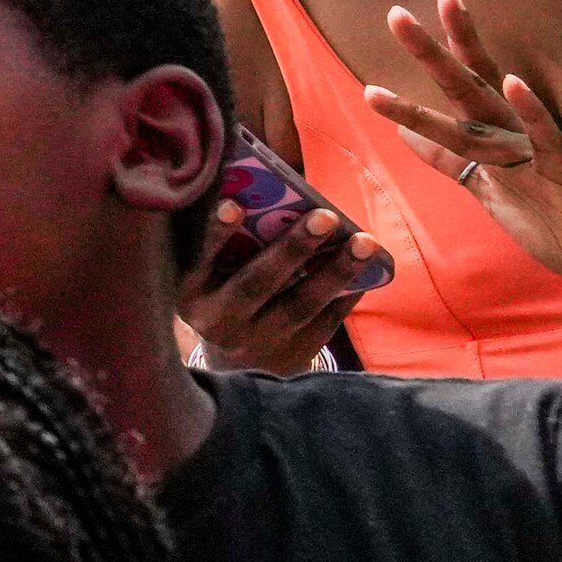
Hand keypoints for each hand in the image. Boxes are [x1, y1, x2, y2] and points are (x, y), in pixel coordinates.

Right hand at [182, 188, 369, 372]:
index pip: (202, 260)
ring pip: (300, 305)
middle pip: (258, 283)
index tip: (234, 204)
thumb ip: (229, 246)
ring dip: (335, 271)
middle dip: (293, 248)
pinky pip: (324, 322)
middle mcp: (220, 320)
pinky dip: (346, 294)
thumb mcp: (210, 278)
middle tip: (326, 216)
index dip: (217, 234)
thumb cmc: (225, 296)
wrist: (236, 364)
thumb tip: (270, 197)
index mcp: (193, 293)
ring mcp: (258, 342)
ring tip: (364, 242)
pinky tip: (368, 271)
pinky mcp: (292, 355)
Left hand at [367, 0, 561, 301]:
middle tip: (395, 14)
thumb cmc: (556, 222)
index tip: (401, 17)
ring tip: (432, 40)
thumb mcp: (489, 189)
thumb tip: (403, 133)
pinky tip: (514, 83)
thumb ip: (449, 160)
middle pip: (466, 86)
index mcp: (497, 137)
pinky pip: (547, 141)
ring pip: (488, 109)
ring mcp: (538, 151)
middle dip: (431, 53)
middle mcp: (513, 135)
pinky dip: (531, 113)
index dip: (435, 55)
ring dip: (457, 75)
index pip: (462, 88)